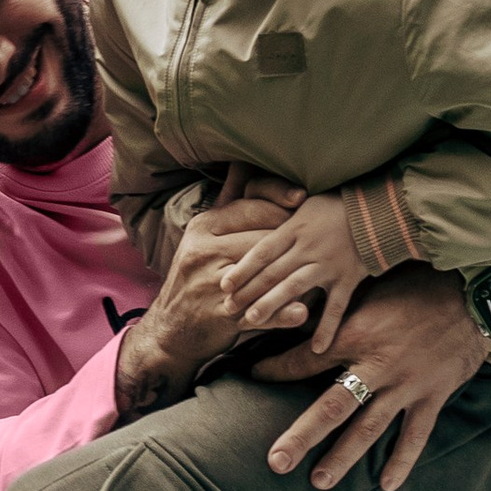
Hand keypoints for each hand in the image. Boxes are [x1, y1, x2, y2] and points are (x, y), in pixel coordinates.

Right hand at [113, 190, 303, 416]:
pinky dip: (281, 314)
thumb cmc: (196, 276)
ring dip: (294, 274)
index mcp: (203, 227)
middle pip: (260, 238)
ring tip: (321, 268)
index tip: (303, 198)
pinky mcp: (220, 315)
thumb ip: (228, 202)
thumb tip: (241, 163)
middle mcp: (204, 251)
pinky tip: (302, 312)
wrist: (170, 328)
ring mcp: (211, 284)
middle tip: (320, 234)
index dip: (277, 201)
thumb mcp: (204, 236)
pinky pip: (258, 312)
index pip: (247, 206)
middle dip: (291, 238)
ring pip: (263, 274)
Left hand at [216, 188, 367, 352]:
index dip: (242, 268)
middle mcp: (308, 247)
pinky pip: (336, 307)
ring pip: (295, 287)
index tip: (224, 284)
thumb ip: (281, 218)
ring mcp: (328, 265)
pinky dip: (327, 327)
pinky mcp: (348, 279)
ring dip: (272, 305)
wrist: (382, 209)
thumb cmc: (338, 204)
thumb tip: (251, 222)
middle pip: (272, 272)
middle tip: (228, 308)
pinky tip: (317, 349)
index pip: (262, 251)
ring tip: (252, 321)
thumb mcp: (305, 204)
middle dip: (248, 291)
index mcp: (295, 228)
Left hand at [252, 264, 483, 490]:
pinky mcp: (433, 396)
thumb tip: (297, 315)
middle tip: (276, 462)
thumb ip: (337, 314)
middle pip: (332, 408)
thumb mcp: (370, 292)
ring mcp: (406, 386)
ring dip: (344, 457)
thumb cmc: (416, 287)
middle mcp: (377, 366)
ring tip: (320, 482)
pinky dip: (402, 460)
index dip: (275, 369)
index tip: (252, 376)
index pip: (305, 359)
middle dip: (302, 436)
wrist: (472, 294)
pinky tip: (387, 485)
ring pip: (369, 428)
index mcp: (356, 335)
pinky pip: (416, 435)